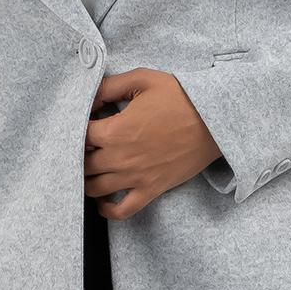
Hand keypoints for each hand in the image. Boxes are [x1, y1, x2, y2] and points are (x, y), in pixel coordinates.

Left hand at [84, 68, 222, 216]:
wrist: (215, 121)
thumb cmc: (181, 97)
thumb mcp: (143, 79)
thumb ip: (110, 87)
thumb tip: (88, 97)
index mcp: (115, 130)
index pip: (79, 135)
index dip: (75, 129)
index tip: (81, 124)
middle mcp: (120, 157)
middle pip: (82, 163)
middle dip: (78, 154)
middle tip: (83, 146)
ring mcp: (135, 177)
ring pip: (95, 188)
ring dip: (86, 180)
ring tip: (88, 169)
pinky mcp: (151, 190)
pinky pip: (122, 210)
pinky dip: (108, 210)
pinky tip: (102, 202)